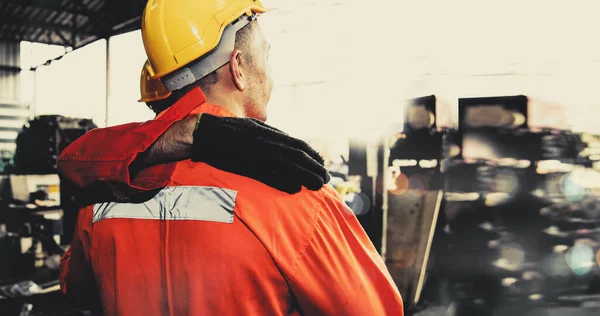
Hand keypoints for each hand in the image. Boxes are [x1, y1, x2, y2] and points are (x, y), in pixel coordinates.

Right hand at [192, 114, 329, 193]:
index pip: (299, 144)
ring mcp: (258, 154)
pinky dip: (283, 182)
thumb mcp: (255, 127)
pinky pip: (269, 175)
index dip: (313, 155)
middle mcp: (268, 142)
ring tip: (318, 185)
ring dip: (305, 176)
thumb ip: (272, 135)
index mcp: (270, 133)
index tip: (323, 164)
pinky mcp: (247, 165)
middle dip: (315, 168)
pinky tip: (295, 189)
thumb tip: (286, 143)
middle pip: (298, 156)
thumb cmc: (230, 130)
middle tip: (326, 178)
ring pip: (288, 166)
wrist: (206, 132)